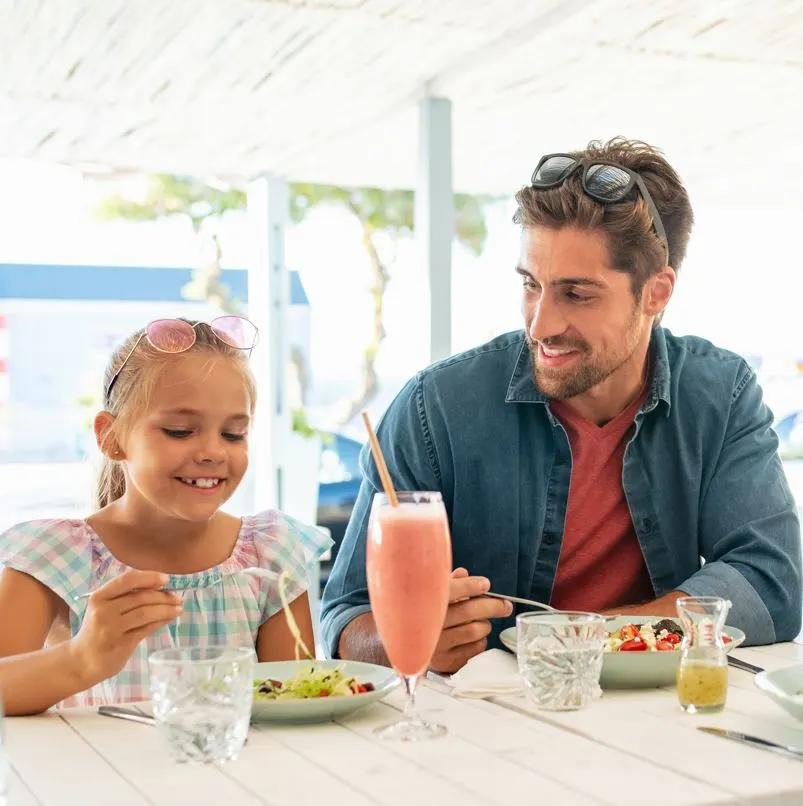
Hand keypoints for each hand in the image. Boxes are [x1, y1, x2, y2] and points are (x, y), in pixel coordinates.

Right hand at [69, 570, 183, 686]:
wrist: (81, 661)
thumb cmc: (97, 629)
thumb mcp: (104, 608)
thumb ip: (125, 597)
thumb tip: (159, 587)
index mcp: (99, 596)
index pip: (127, 580)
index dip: (149, 577)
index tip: (165, 579)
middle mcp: (103, 611)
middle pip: (141, 597)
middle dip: (164, 596)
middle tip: (178, 597)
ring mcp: (112, 628)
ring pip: (146, 613)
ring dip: (166, 609)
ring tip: (179, 608)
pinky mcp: (121, 644)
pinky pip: (147, 629)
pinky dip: (161, 622)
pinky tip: (169, 619)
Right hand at [429, 568, 512, 673]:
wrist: (402, 645)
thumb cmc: (421, 614)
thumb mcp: (429, 595)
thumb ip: (448, 584)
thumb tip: (464, 574)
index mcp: (423, 603)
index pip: (452, 590)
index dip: (472, 586)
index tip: (485, 584)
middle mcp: (429, 625)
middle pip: (469, 611)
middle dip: (493, 606)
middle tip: (505, 605)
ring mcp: (436, 645)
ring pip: (475, 631)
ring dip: (485, 625)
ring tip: (483, 622)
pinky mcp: (444, 662)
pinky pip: (474, 650)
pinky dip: (480, 642)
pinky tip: (474, 638)